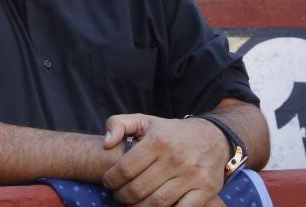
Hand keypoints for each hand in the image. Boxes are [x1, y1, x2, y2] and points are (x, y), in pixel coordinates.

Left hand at [102, 114, 228, 206]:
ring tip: (132, 204)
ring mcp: (193, 175)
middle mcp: (175, 158)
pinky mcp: (207, 189)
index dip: (112, 180)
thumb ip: (117, 124)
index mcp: (158, 141)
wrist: (212, 137)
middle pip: (139, 188)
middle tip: (118, 196)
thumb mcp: (143, 120)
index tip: (108, 183)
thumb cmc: (170, 132)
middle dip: (123, 196)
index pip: (126, 168)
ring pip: (158, 203)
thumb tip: (106, 143)